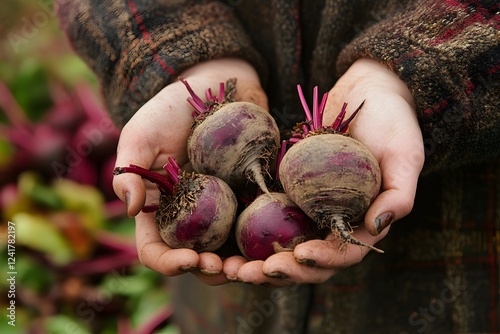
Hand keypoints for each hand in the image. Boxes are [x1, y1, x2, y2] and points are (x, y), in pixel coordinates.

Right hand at [112, 58, 267, 284]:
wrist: (217, 88)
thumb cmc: (172, 109)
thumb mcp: (142, 133)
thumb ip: (128, 170)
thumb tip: (129, 209)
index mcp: (158, 210)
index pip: (155, 248)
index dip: (168, 262)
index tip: (189, 259)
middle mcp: (189, 218)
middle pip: (195, 260)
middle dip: (208, 271)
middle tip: (225, 267)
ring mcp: (221, 212)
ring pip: (228, 252)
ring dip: (239, 266)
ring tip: (254, 265)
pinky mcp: (249, 200)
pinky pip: (258, 229)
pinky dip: (265, 243)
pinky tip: (277, 244)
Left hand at [228, 58, 423, 285]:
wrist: (365, 92)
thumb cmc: (393, 121)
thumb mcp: (405, 154)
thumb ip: (399, 194)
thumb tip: (376, 227)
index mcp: (361, 223)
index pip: (342, 254)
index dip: (322, 260)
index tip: (300, 254)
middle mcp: (331, 222)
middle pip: (305, 260)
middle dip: (280, 271)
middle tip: (250, 273)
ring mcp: (307, 209)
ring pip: (281, 245)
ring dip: (256, 262)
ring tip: (230, 269)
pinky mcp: (287, 191)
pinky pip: (265, 216)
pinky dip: (247, 230)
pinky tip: (223, 240)